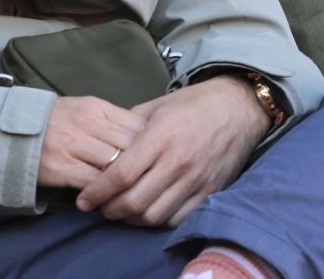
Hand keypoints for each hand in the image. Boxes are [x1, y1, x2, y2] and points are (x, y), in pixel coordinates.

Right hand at [37, 95, 146, 191]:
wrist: (11, 131)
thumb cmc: (55, 121)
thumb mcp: (85, 108)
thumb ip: (112, 119)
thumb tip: (144, 134)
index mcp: (96, 107)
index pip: (136, 124)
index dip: (149, 142)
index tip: (154, 155)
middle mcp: (86, 123)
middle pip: (130, 145)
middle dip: (141, 163)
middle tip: (147, 176)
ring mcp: (72, 145)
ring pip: (114, 164)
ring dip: (124, 179)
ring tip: (129, 188)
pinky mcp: (60, 167)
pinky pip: (92, 181)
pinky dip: (103, 190)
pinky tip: (107, 195)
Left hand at [75, 77, 269, 226]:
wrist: (240, 106)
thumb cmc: (195, 103)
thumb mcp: (157, 106)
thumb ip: (128, 127)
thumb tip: (102, 145)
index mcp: (162, 137)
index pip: (121, 174)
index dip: (98, 191)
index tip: (84, 199)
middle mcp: (178, 161)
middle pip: (134, 201)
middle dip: (110, 209)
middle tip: (101, 206)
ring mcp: (195, 179)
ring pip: (154, 215)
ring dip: (132, 219)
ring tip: (123, 211)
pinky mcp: (209, 190)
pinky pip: (177, 218)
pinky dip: (158, 221)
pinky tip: (149, 211)